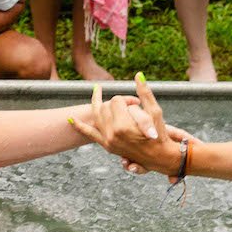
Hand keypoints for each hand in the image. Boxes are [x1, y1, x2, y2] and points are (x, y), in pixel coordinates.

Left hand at [72, 77, 187, 174]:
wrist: (159, 157)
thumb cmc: (160, 134)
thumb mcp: (155, 112)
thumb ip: (145, 93)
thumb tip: (138, 74)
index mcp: (123, 125)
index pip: (117, 101)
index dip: (127, 99)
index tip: (136, 103)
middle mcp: (112, 134)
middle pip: (106, 106)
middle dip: (116, 102)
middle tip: (129, 104)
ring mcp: (107, 141)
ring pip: (96, 115)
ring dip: (96, 103)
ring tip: (97, 90)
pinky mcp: (107, 146)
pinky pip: (89, 134)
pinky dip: (79, 126)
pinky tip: (70, 118)